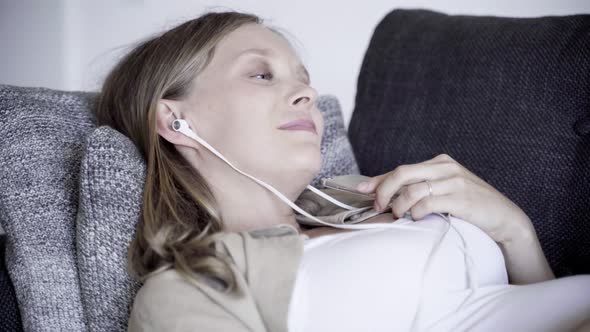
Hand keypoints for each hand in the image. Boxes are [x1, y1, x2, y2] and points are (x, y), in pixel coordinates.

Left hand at [355, 154, 533, 243]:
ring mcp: (454, 181)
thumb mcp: (443, 192)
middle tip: (378, 206)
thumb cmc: (469, 207)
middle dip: (384, 190)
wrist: (505, 218)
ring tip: (399, 216)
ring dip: (400, 206)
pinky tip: (417, 218)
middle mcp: (445, 167)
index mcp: (439, 163)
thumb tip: (384, 196)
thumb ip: (419, 190)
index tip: (361, 189)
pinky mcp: (461, 197)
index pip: (401, 169)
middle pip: (402, 173)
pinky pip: (428, 203)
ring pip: (413, 189)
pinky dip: (417, 212)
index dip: (378, 179)